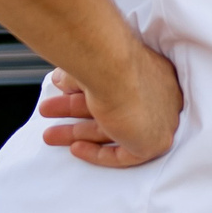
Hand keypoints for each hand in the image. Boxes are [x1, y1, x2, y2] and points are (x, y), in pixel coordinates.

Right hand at [38, 49, 182, 167]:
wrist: (113, 68)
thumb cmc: (104, 57)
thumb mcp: (89, 64)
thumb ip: (79, 75)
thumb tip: (60, 80)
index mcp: (150, 70)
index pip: (120, 89)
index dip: (88, 94)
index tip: (64, 93)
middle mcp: (160, 94)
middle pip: (113, 109)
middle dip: (76, 112)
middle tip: (50, 111)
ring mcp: (162, 119)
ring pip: (114, 131)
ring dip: (80, 133)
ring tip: (49, 135)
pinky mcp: (156, 142)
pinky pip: (124, 155)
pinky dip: (98, 153)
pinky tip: (75, 148)